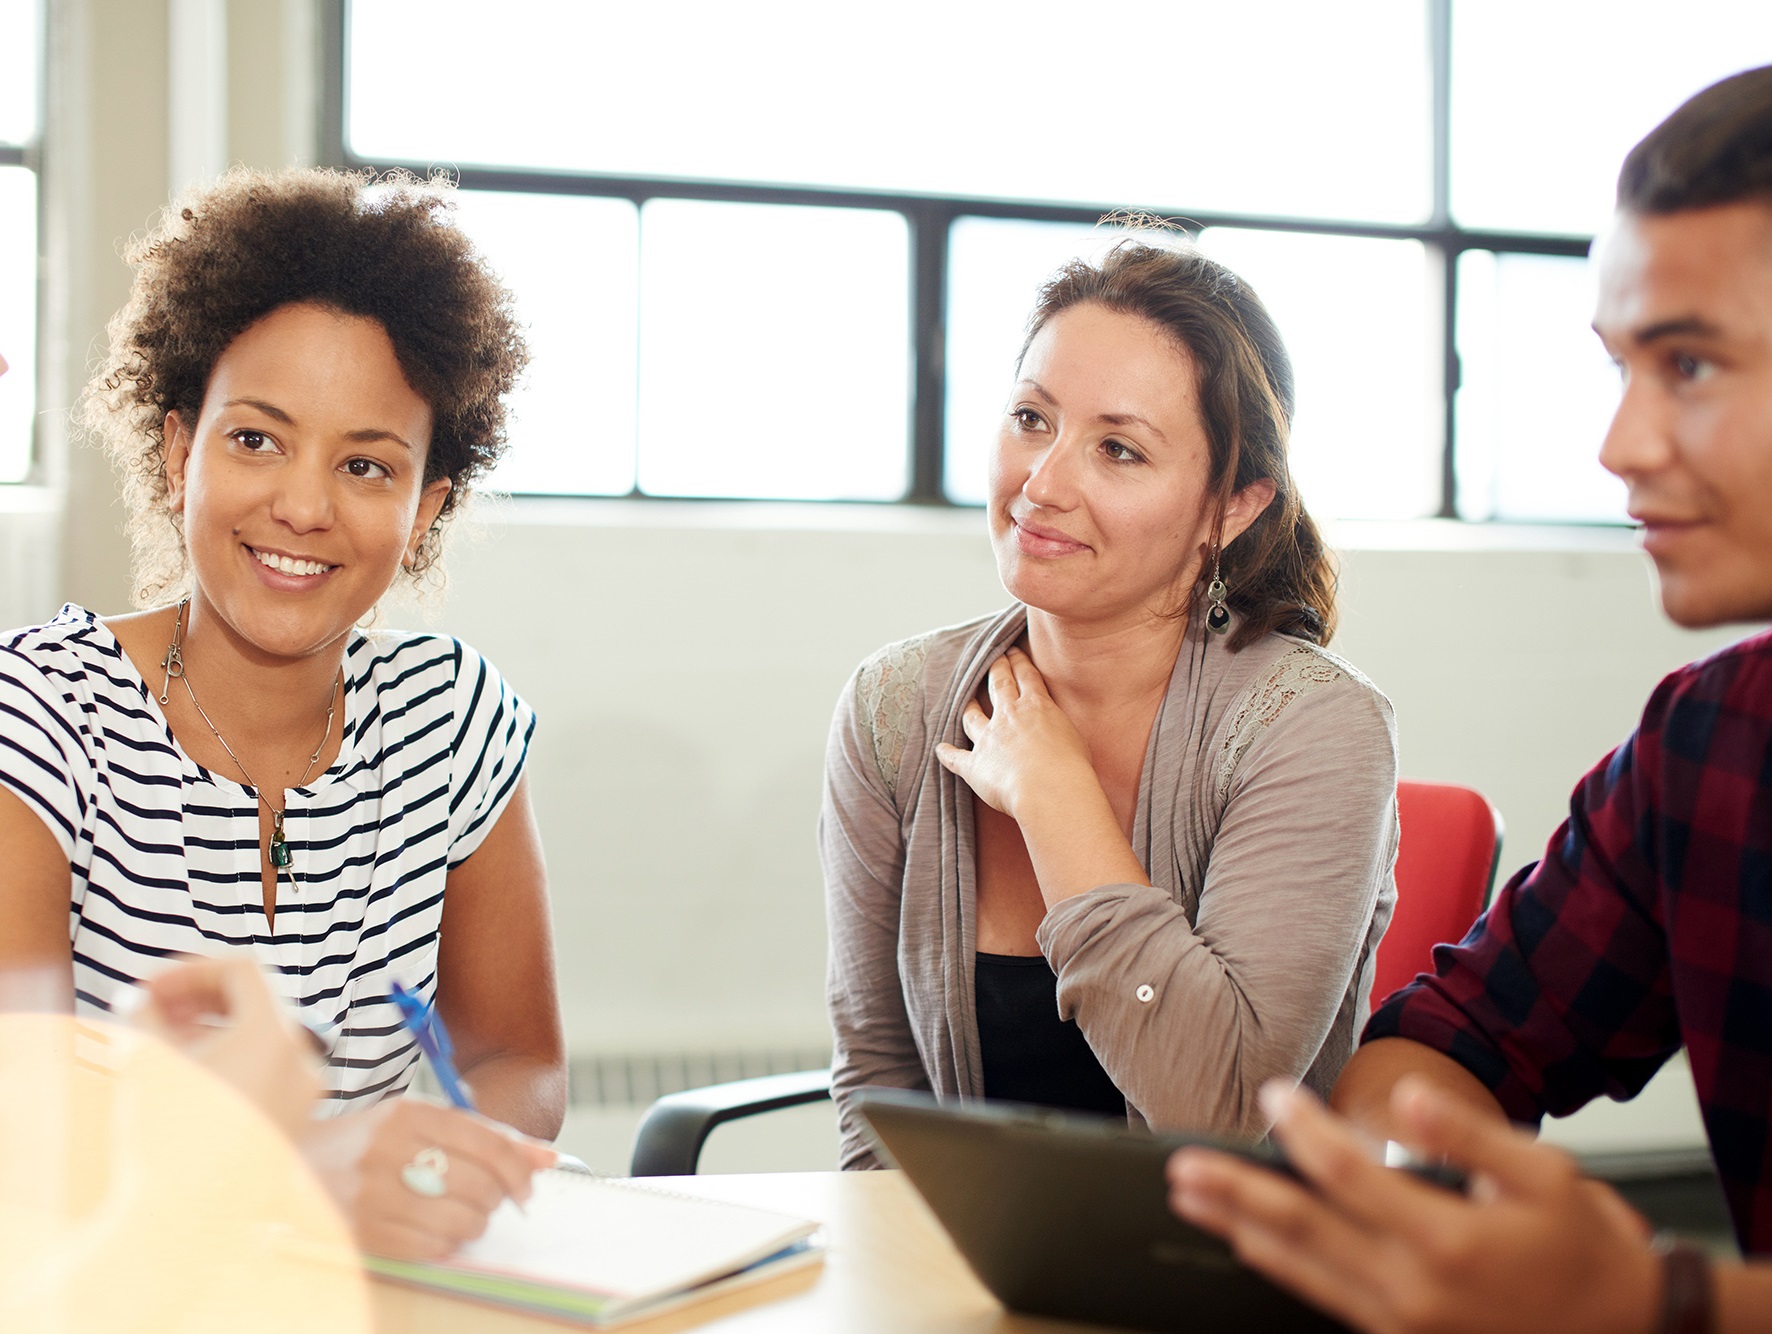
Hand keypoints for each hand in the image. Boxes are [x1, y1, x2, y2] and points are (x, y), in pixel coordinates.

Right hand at [129, 956, 320, 1137]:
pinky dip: (237, 1057)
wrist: (188, 1218)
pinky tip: (195, 1070)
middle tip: (157, 1007)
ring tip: (168, 1039)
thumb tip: (142, 996)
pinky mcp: (297, 1118)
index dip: (192, 969)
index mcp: (275, 1033)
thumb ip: (146, 1013)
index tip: (152, 986)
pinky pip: (272, 1068)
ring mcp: (306, 1090)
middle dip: (202, 996)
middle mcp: (303, 1057)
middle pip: (257, 1000)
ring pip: (265, 1035)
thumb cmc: (169, 1137)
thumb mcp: (148, 1060)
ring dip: (217, 1025)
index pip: (243, 970)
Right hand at [301, 1097, 556, 1259]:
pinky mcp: (359, 1231)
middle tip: (491, 1204)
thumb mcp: (418, 1124)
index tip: (529, 1186)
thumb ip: (482, 1136)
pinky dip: (446, 1244)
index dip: (518, 1167)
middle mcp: (388, 1149)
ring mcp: (370, 1193)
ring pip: (458, 1218)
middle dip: (496, 1199)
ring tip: (465, 1218)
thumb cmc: (366, 1145)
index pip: (485, 1139)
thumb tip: (546, 1158)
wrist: (285, 1168)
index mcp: (406, 1113)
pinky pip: (429, 1246)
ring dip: (474, 1224)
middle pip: (477, 1182)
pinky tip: (439, 1234)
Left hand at [934, 647, 1097, 821]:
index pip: (1026, 676)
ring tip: (966, 700)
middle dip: (996, 670)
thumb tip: (1056, 731)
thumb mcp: (1074, 737)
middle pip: (998, 685)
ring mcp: (988, 739)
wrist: (1049, 790)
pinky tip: (940, 749)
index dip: (1018, 662)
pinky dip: (947, 754)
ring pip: (972, 716)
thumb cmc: (1070, 767)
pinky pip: (956, 757)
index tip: (1013, 651)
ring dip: (969, 707)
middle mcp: (1008, 716)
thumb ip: (1059, 727)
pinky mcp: (975, 764)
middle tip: (994, 659)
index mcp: (1036, 706)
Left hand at [1166, 1078, 1660, 1333]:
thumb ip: (1465, 1134)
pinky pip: (1325, 1301)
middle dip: (1235, 1193)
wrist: (1624, 1330)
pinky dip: (1279, 1268)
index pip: (1346, 1176)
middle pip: (1300, 1231)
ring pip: (1300, 1272)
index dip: (1303, 1130)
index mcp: (1444, 1240)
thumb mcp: (1541, 1174)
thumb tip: (1406, 1097)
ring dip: (1239, 1231)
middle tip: (1183, 1166)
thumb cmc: (1582, 1246)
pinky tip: (1249, 1244)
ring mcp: (1402, 1323)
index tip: (1275, 1094)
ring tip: (1194, 1200)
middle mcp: (1413, 1289)